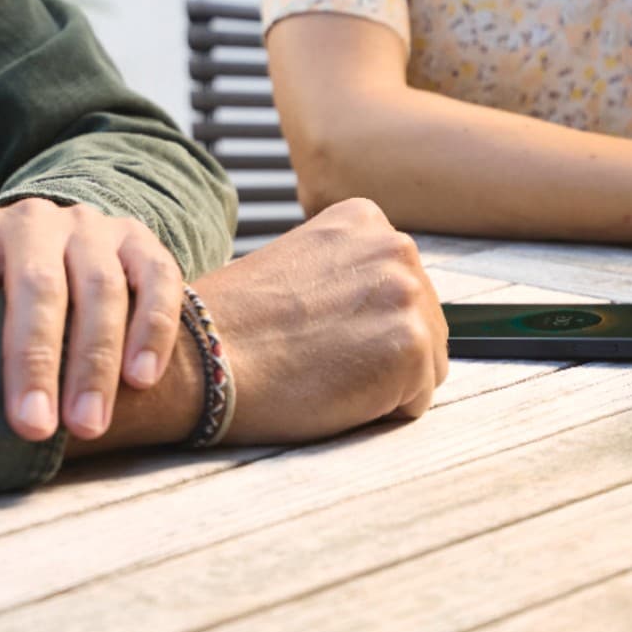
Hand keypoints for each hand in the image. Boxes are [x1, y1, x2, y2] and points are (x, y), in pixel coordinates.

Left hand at [0, 198, 181, 443]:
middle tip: (35, 427)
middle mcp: (32, 221)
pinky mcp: (139, 242)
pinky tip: (142, 378)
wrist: (48, 245)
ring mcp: (91, 228)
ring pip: (100, 286)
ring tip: (88, 424)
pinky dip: (153, 327)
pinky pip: (157, 278)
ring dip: (96, 358)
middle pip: (38, 284)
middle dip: (36, 358)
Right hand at [192, 196, 448, 443]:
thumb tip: (377, 303)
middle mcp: (397, 246)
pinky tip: (335, 392)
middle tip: (319, 355)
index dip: (360, 322)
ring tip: (326, 370)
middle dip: (380, 349)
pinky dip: (380, 411)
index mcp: (367, 220)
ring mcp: (409, 294)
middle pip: (421, 322)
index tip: (316, 327)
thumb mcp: (302, 261)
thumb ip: (348, 269)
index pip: (398, 287)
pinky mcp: (413, 347)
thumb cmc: (241, 320)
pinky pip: (415, 402)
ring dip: (384, 381)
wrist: (207, 355)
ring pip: (424, 363)